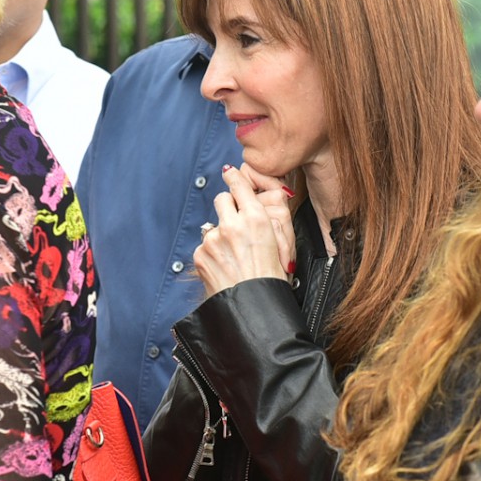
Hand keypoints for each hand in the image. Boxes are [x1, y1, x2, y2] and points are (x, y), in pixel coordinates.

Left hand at [193, 165, 291, 296]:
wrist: (253, 308)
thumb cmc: (271, 280)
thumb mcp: (279, 244)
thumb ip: (266, 221)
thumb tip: (254, 206)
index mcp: (257, 219)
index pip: (240, 185)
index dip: (234, 177)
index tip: (230, 172)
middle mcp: (233, 224)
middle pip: (222, 199)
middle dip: (227, 207)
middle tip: (235, 222)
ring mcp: (213, 239)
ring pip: (213, 225)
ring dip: (221, 236)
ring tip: (234, 257)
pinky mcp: (201, 254)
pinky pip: (205, 246)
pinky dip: (212, 254)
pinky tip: (225, 267)